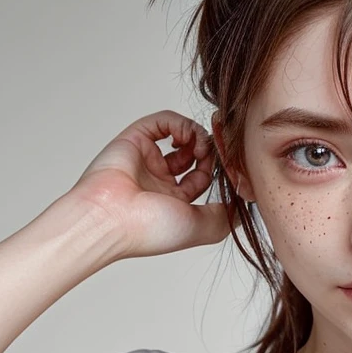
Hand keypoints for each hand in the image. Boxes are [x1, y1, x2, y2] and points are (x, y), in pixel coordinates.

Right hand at [69, 110, 230, 258]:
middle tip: (221, 154)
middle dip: (213, 152)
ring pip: (181, 137)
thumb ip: (227, 216)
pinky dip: (180, 123)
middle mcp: (161, 182)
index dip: (222, 171)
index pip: (205, 178)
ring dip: (199, 138)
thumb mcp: (203, 228)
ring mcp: (148, 160)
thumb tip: (242, 202)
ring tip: (202, 148)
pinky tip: (187, 137)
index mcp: (174, 203)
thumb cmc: (150, 229)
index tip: (233, 170)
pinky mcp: (135, 140)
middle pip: (196, 156)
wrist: (109, 219)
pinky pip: (162, 122)